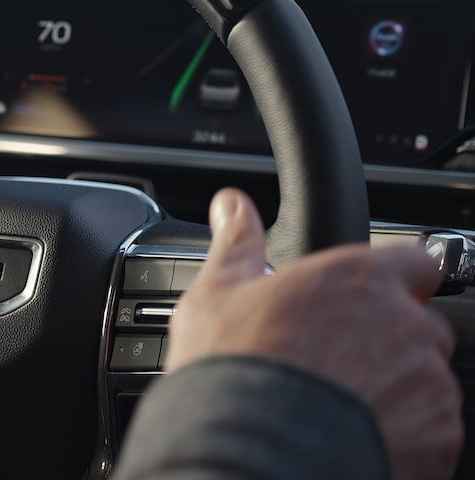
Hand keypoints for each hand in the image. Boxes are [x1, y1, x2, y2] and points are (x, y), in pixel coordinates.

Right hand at [166, 187, 462, 479]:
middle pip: (419, 323)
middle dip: (387, 338)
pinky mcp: (438, 439)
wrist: (253, 453)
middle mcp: (406, 325)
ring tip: (337, 405)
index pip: (413, 258)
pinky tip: (351, 434)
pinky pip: (432, 429)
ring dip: (395, 386)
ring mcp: (428, 385)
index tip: (363, 295)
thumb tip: (232, 204)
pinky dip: (404, 432)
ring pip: (425, 378)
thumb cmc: (236, 369)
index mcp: (358, 278)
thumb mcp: (219, 292)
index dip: (392, 275)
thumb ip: (239, 242)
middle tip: (335, 359)